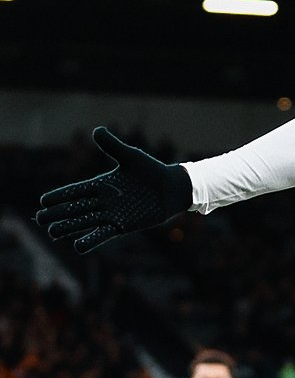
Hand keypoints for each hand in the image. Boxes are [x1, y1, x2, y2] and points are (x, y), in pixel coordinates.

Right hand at [36, 128, 193, 252]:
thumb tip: (96, 130)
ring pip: (85, 222)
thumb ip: (112, 146)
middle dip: (58, 214)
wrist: (172, 189)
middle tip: (40, 220)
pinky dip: (91, 239)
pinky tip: (77, 247)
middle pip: (75, 208)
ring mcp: (112, 214)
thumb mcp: (130, 157)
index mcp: (101, 184)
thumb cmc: (152, 171)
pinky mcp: (123, 226)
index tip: (43, 202)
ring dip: (69, 228)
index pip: (76, 191)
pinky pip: (103, 234)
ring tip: (52, 233)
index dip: (60, 196)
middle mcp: (103, 201)